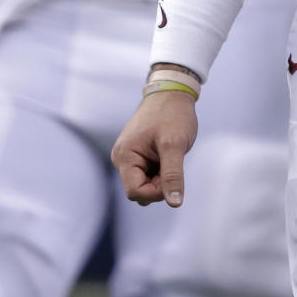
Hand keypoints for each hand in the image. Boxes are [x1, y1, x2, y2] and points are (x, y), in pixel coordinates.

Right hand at [111, 90, 197, 207]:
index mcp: (124, 155)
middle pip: (139, 191)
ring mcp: (127, 157)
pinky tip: (166, 154)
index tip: (172, 174)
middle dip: (158, 185)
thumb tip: (175, 203)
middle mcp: (120, 158)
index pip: (135, 192)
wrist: (172, 92)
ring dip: (159, 178)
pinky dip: (159, 171)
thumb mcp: (175, 145)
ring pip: (143, 184)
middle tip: (172, 161)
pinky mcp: (136, 155)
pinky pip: (146, 175)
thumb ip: (173, 175)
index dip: (156, 192)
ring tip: (169, 155)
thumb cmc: (173, 115)